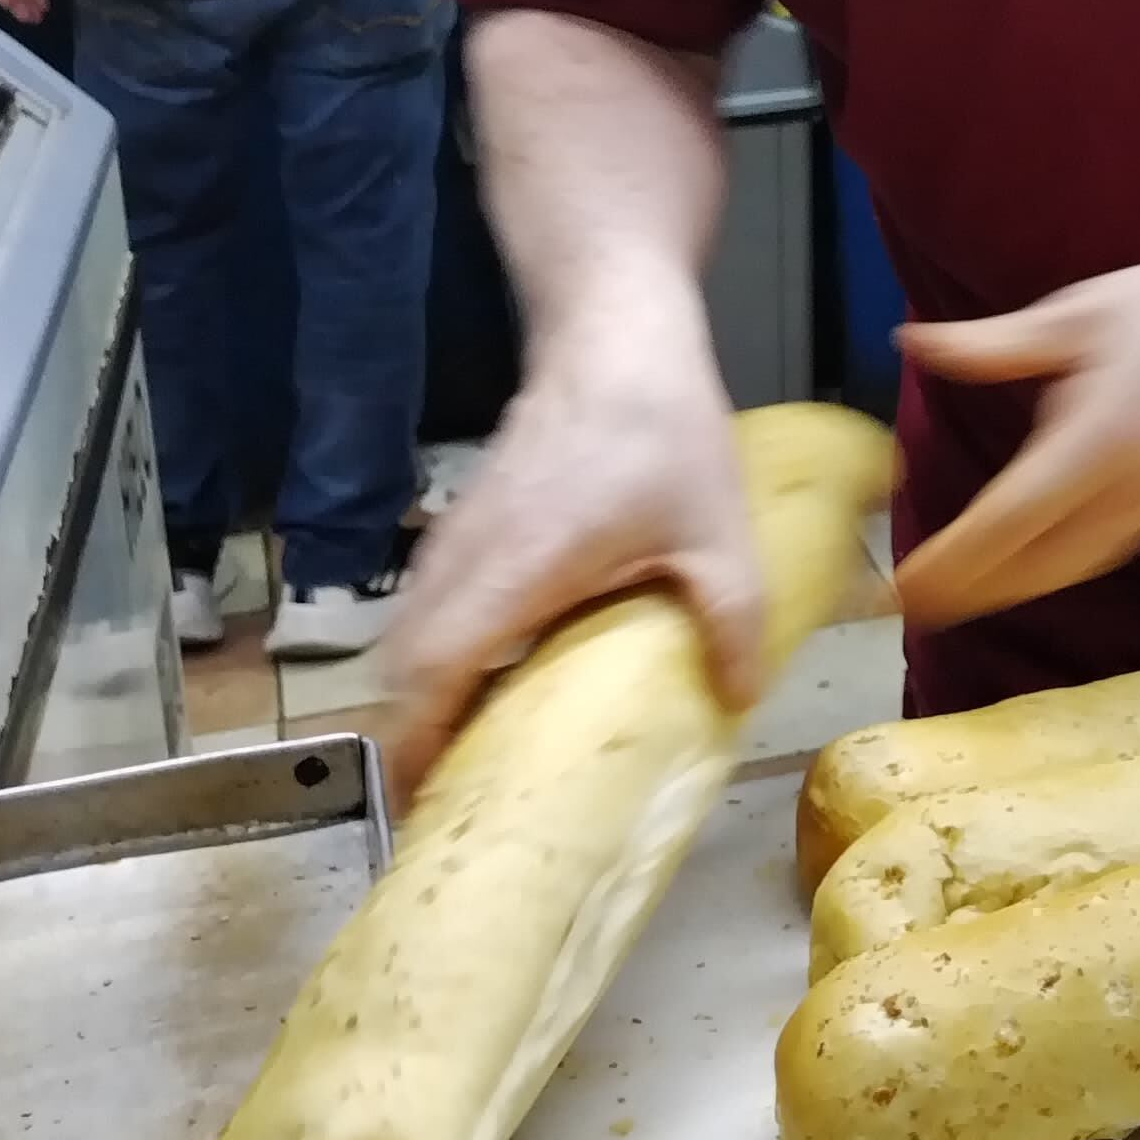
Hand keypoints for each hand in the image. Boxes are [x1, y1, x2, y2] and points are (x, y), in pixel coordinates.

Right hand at [375, 311, 762, 794]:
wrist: (613, 337)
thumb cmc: (663, 431)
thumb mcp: (719, 532)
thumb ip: (731, 621)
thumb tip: (738, 700)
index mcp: (515, 572)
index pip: (432, 675)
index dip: (422, 744)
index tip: (439, 802)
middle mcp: (464, 560)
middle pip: (401, 670)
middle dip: (418, 737)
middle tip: (464, 796)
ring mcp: (453, 538)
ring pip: (407, 637)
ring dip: (427, 696)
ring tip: (476, 751)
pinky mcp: (462, 524)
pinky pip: (426, 606)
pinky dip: (439, 654)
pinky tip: (494, 677)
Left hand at [891, 236, 1139, 627]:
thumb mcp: (1080, 314)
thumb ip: (994, 345)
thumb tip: (913, 342)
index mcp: (1099, 439)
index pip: (1006, 523)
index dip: (950, 562)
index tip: (902, 587)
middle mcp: (1134, 486)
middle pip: (1039, 565)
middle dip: (974, 592)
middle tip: (915, 608)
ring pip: (1078, 565)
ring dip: (1016, 588)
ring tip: (964, 597)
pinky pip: (1111, 547)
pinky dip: (1062, 566)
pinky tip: (1037, 561)